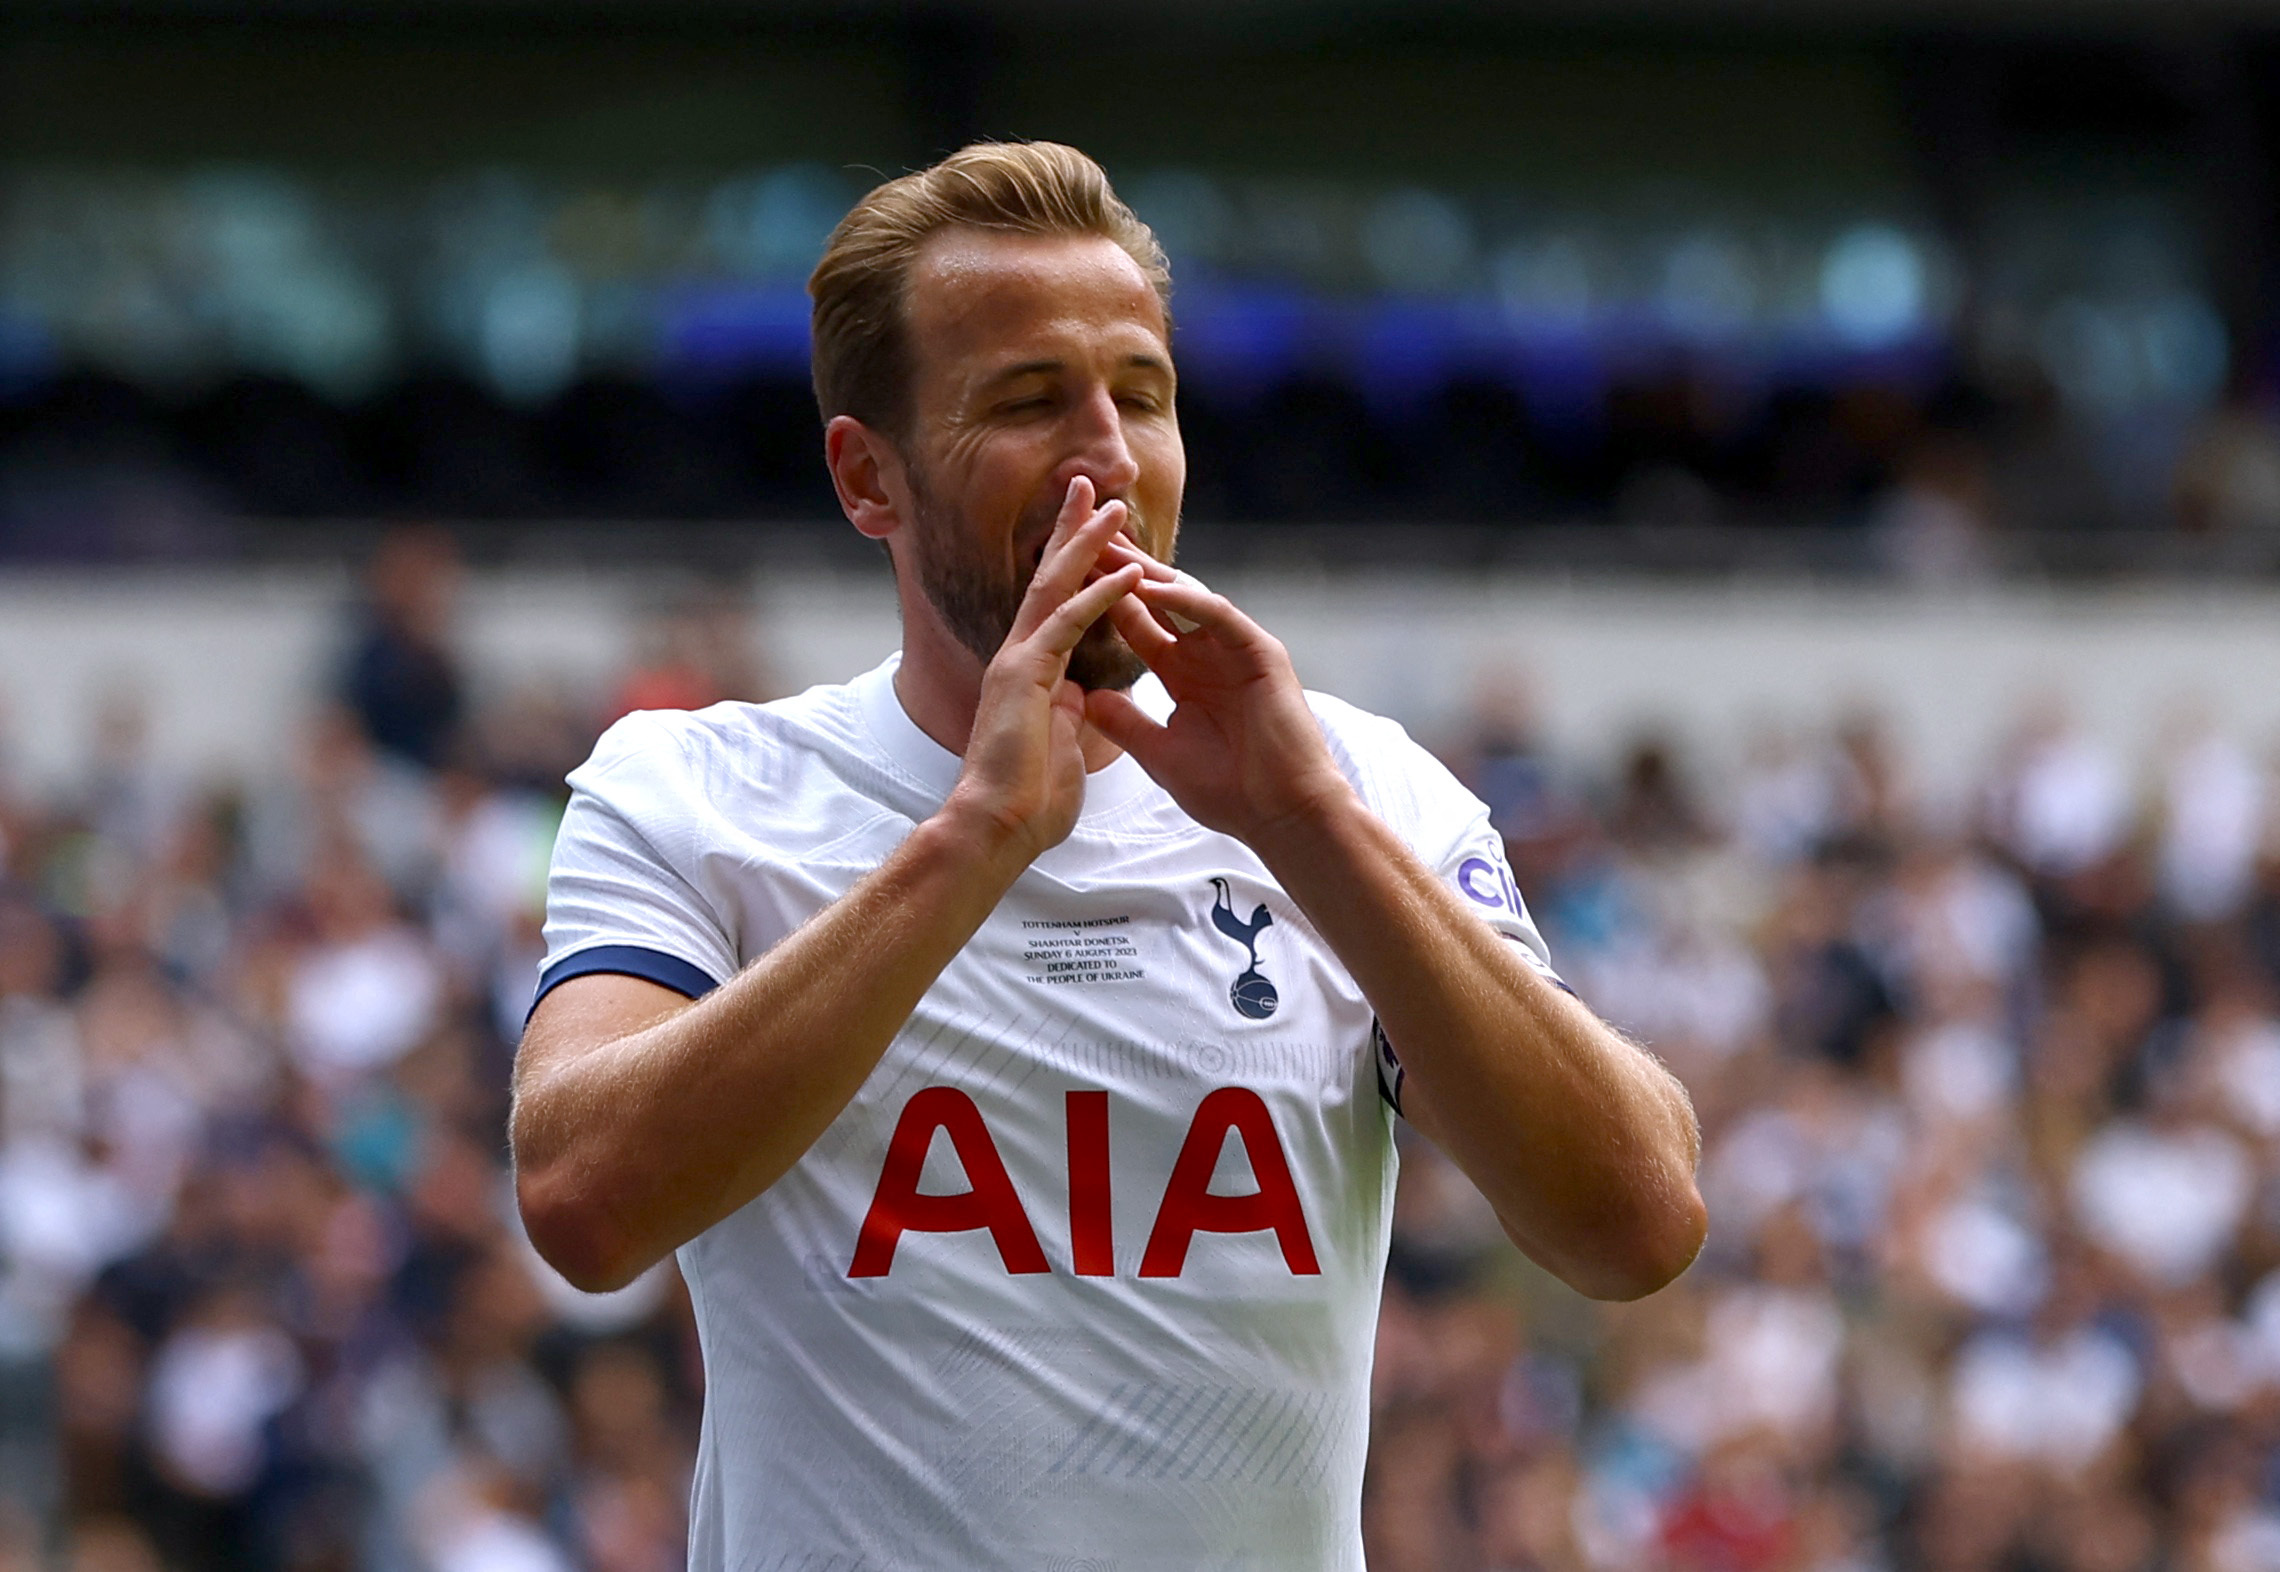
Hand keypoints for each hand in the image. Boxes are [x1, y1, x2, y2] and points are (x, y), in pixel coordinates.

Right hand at [940, 478, 1142, 865]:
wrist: (998, 828)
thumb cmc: (1029, 802)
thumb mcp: (1062, 748)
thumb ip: (1071, 717)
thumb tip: (1082, 699)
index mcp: (1030, 674)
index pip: (1057, 606)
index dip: (1077, 568)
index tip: (1098, 538)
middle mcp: (1019, 657)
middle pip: (1049, 580)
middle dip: (1072, 533)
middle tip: (1090, 489)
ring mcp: (1018, 662)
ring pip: (1055, 587)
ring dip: (1086, 545)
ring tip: (1112, 507)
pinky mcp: (1025, 675)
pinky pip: (1068, 623)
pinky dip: (1100, 595)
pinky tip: (1128, 572)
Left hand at [1082, 568, 1356, 844]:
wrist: (1281, 815)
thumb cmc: (1229, 791)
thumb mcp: (1160, 753)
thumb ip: (1126, 723)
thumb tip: (1084, 698)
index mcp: (1182, 673)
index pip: (1136, 624)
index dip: (1101, 599)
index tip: (1065, 574)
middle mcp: (1206, 653)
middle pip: (1158, 598)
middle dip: (1122, 569)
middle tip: (1085, 537)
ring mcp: (1235, 649)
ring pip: (1188, 595)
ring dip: (1148, 573)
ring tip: (1110, 549)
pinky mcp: (1260, 652)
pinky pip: (1219, 614)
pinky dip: (1186, 599)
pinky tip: (1153, 586)